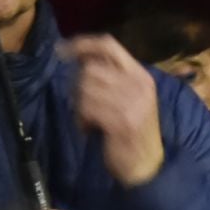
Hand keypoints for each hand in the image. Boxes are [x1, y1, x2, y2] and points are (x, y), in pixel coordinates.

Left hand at [60, 34, 166, 187]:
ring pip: (85, 89)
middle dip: (79, 87)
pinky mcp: (122, 121)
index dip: (82, 44)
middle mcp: (139, 85)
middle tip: (84, 106)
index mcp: (141, 76)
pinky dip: (82, 121)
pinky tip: (90, 130)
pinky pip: (86, 109)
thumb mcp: (129, 97)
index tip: (61, 49)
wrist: (148, 166)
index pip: (109, 45)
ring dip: (80, 107)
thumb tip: (77, 55)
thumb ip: (111, 76)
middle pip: (90, 68)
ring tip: (90, 120)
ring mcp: (132, 103)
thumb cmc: (133, 131)